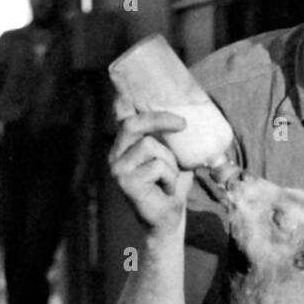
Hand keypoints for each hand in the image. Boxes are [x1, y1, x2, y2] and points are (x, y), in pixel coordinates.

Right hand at [109, 104, 192, 234]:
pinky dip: (170, 178)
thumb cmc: (171, 186)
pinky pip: (156, 166)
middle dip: (160, 119)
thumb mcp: (174, 157)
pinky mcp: (124, 181)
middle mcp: (116, 154)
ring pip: (151, 147)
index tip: (125, 84)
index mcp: (126, 145)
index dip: (122, 98)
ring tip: (169, 178)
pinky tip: (165, 190)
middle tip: (183, 123)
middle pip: (134, 124)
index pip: (121, 116)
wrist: (168, 219)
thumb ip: (171, 139)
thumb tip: (188, 117)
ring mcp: (117, 167)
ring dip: (170, 163)